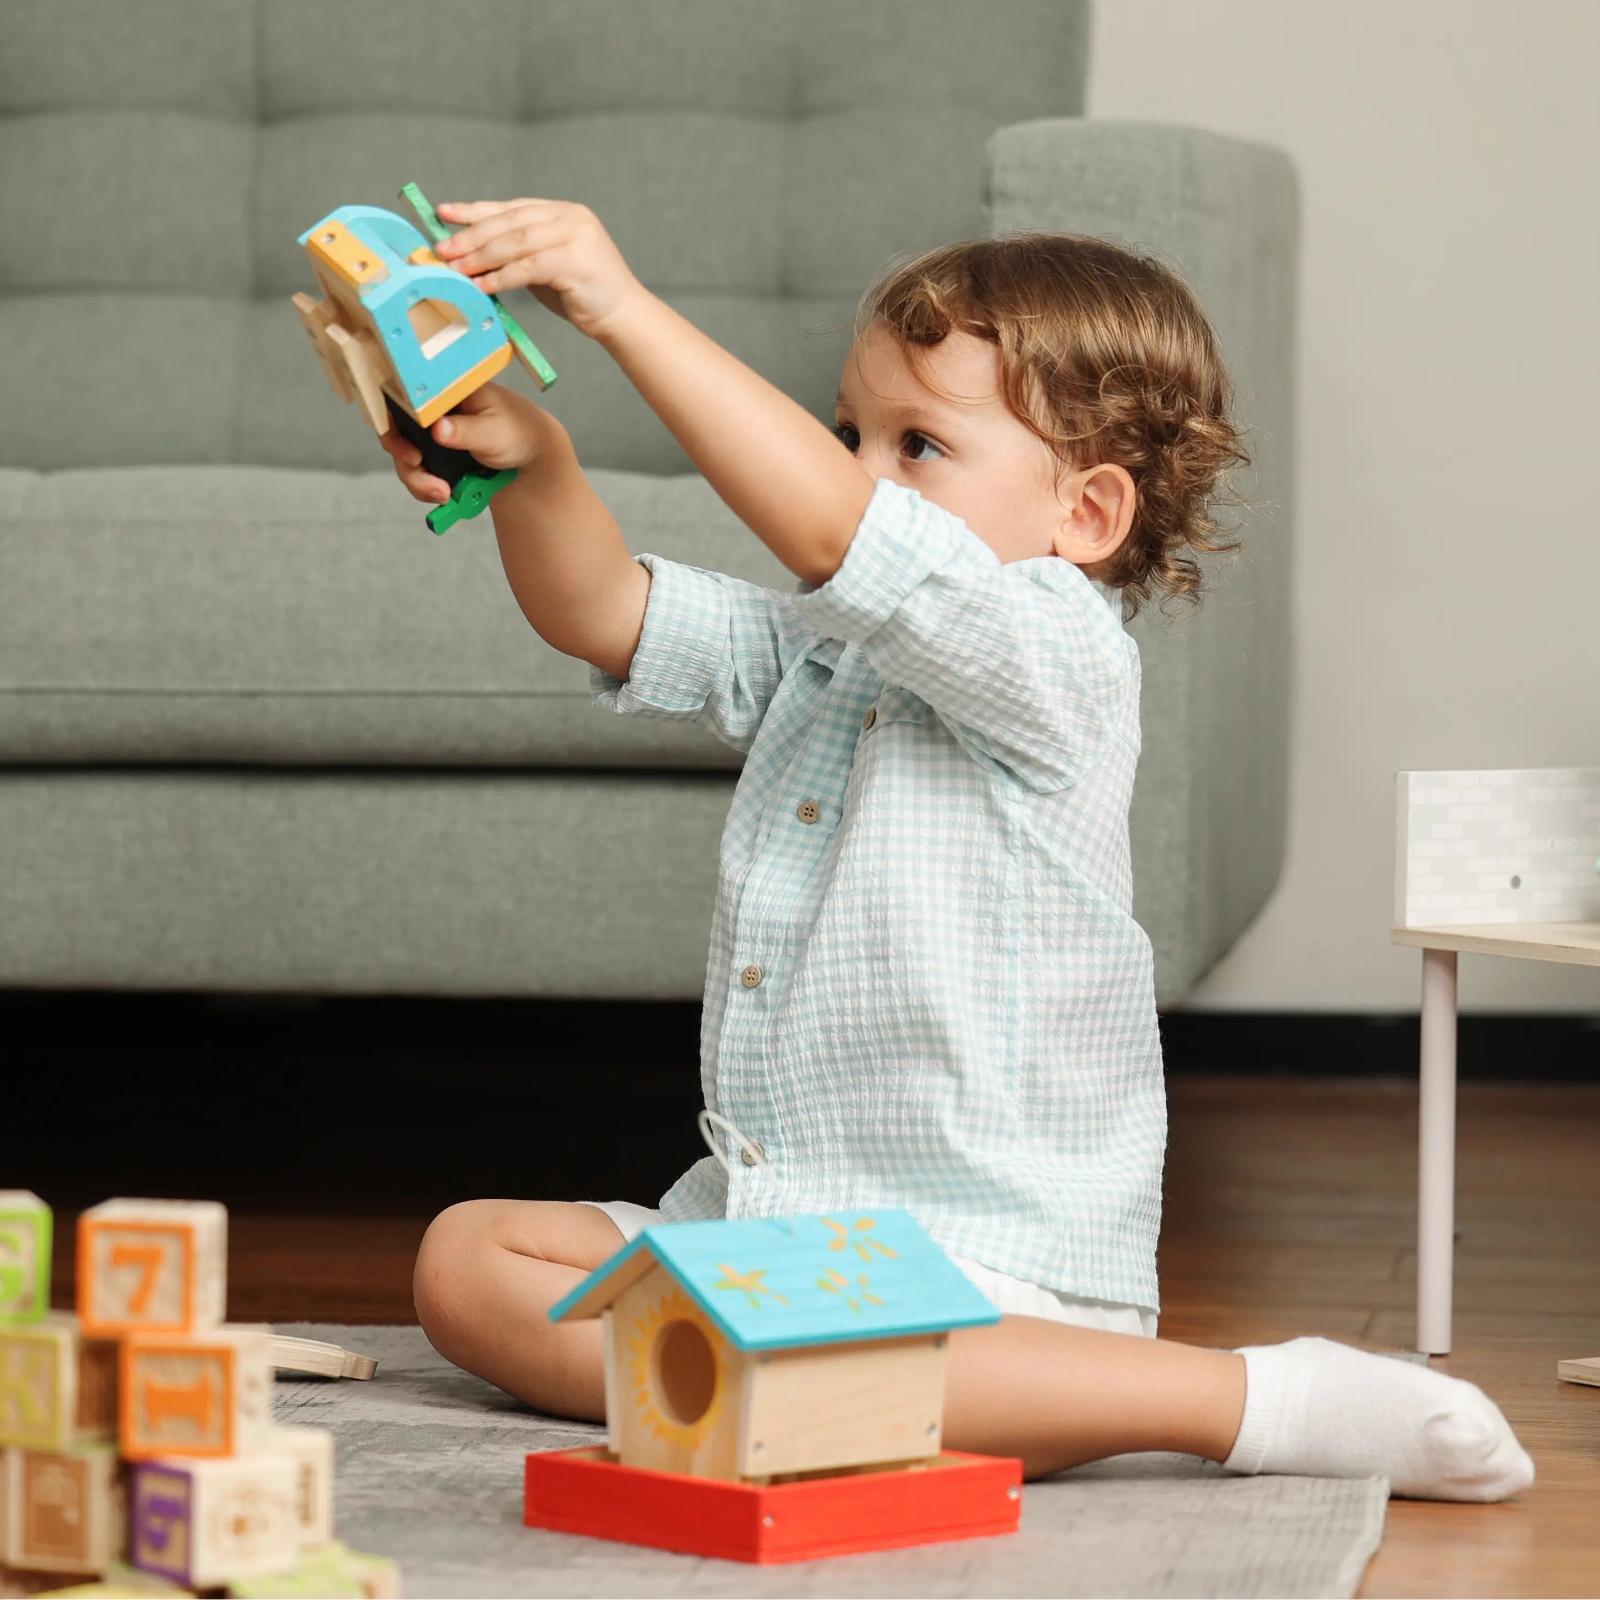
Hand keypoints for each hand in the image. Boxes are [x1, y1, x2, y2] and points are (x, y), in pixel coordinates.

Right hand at [378, 383, 559, 503]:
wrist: (533, 456)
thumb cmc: (518, 432)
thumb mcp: (493, 431)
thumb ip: (466, 431)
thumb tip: (437, 428)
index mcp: (445, 389)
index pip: (403, 398)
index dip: (394, 423)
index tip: (409, 452)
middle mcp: (433, 409)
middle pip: (398, 431)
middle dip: (404, 459)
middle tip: (421, 473)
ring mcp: (433, 433)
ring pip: (407, 456)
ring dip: (417, 479)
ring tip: (443, 495)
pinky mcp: (437, 454)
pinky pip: (420, 471)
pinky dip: (425, 486)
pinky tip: (445, 496)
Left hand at [434, 199, 646, 339]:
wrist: (624, 318)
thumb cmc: (584, 295)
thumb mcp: (548, 266)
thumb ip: (520, 254)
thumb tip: (473, 254)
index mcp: (563, 212)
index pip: (511, 208)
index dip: (475, 210)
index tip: (443, 214)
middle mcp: (570, 217)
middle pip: (510, 222)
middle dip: (472, 236)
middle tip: (444, 249)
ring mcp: (576, 236)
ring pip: (516, 242)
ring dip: (482, 257)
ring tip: (456, 269)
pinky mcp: (576, 261)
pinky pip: (528, 268)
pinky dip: (502, 278)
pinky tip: (482, 287)